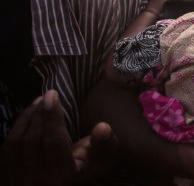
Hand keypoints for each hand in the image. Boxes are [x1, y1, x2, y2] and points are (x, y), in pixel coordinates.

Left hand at [1, 90, 117, 184]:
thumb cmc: (84, 175)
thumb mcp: (101, 164)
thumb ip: (104, 145)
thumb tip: (103, 126)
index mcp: (63, 176)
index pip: (53, 141)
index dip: (52, 116)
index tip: (53, 94)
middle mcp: (38, 181)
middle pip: (32, 140)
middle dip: (38, 114)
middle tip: (46, 96)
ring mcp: (19, 182)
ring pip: (14, 145)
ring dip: (24, 119)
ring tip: (36, 104)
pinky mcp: (8, 179)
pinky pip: (5, 152)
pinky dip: (15, 131)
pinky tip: (26, 120)